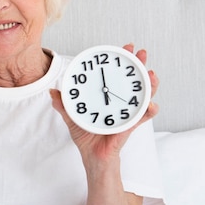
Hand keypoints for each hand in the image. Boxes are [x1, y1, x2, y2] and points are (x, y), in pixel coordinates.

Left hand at [50, 43, 159, 161]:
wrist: (93, 157)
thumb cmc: (87, 136)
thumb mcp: (73, 117)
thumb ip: (63, 104)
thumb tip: (52, 91)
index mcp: (109, 97)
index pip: (117, 75)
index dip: (122, 61)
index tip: (125, 48)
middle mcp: (122, 103)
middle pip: (135, 81)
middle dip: (140, 65)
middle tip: (141, 53)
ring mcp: (128, 113)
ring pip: (144, 96)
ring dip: (150, 85)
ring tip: (152, 75)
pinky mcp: (129, 126)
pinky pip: (143, 118)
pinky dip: (149, 111)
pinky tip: (151, 104)